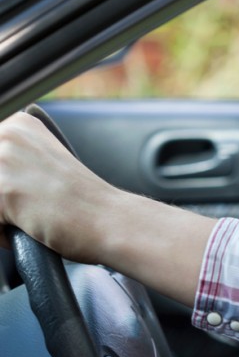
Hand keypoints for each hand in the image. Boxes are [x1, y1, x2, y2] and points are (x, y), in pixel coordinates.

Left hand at [0, 112, 214, 305]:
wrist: (110, 220)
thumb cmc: (82, 202)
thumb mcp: (43, 165)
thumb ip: (12, 161)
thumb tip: (3, 178)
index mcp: (19, 124)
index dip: (5, 184)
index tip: (24, 191)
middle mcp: (8, 133)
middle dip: (1, 200)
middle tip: (29, 207)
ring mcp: (4, 158)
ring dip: (0, 216)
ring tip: (30, 217)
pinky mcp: (3, 188)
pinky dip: (1, 232)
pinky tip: (30, 226)